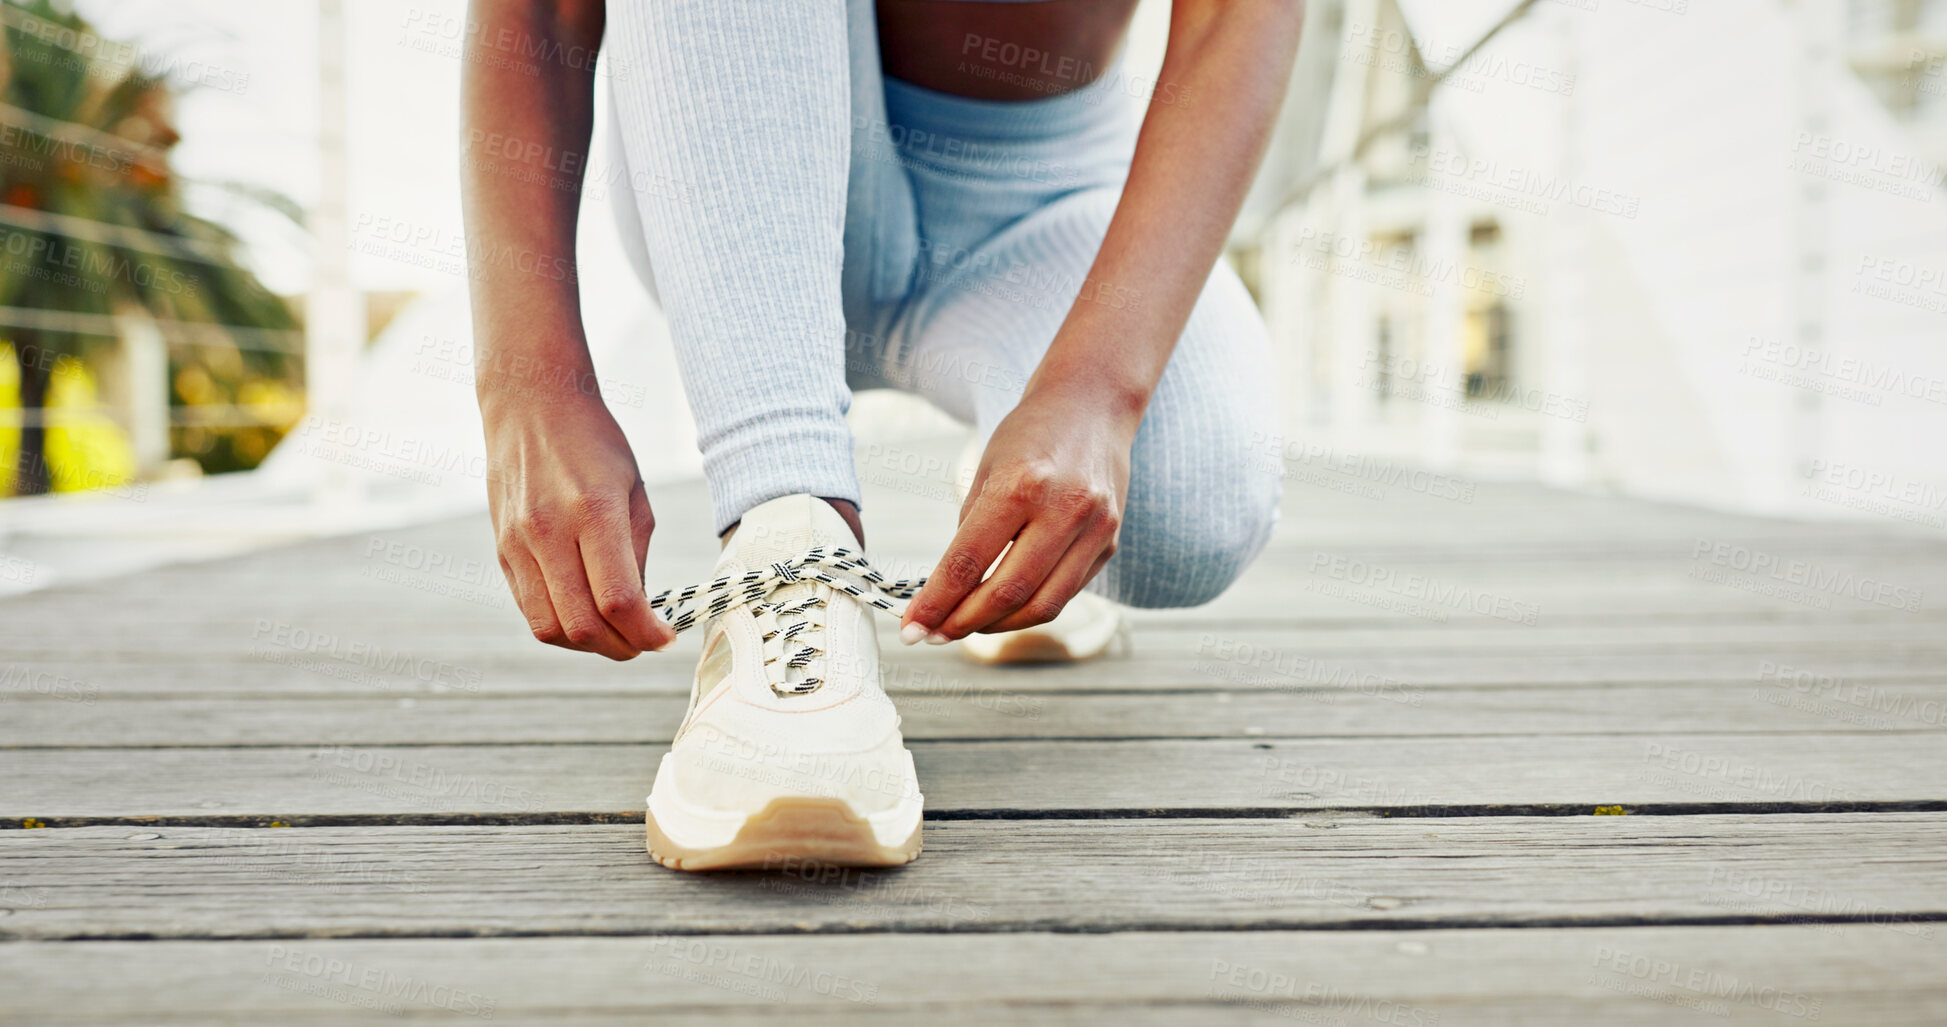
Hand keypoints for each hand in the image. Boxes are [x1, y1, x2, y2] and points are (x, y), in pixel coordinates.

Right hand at [484, 386, 675, 659]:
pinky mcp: (502, 551)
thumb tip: (641, 613)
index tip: (666, 639)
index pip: (619, 599)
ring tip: (615, 634)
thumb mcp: (634, 491)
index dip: (647, 634)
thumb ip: (636, 554)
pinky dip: (561, 626)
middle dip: (621, 648)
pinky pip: (530, 610)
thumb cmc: (595, 444)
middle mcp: (549, 531)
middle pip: (583, 625)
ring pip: (550, 629)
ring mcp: (518, 544)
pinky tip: (584, 614)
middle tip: (643, 643)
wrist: (531, 405)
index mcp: (593, 512)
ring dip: (588, 646)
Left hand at [902, 385, 1134, 641]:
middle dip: (963, 623)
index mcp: (1022, 484)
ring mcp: (1095, 529)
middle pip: (1008, 592)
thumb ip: (971, 533)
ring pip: (1043, 605)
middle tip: (934, 634)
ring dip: (998, 626)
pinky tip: (1003, 609)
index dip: (936, 602)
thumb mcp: (987, 472)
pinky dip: (1029, 608)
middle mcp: (1065, 508)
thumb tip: (948, 595)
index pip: (969, 561)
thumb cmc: (1029, 435)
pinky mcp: (1110, 543)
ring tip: (964, 627)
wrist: (1093, 405)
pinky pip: (1065, 592)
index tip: (911, 627)